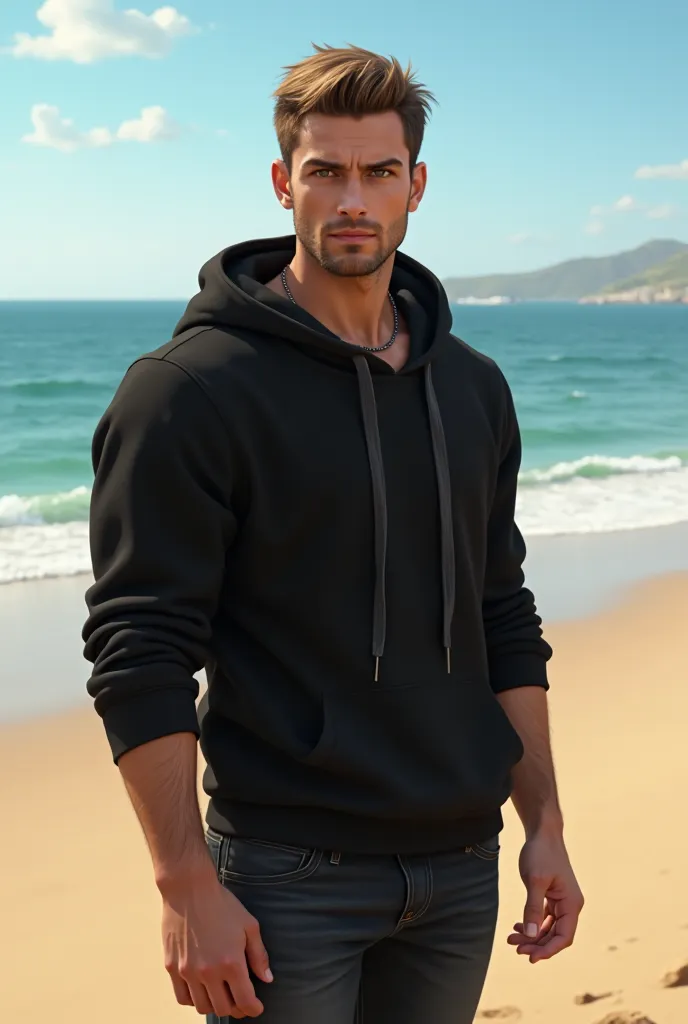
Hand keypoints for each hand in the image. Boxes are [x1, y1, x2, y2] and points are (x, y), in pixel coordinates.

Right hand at [160, 868, 272, 1017]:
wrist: (189, 889)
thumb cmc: (221, 904)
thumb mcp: (249, 925)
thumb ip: (259, 955)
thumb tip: (266, 979)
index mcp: (231, 962)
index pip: (245, 1001)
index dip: (254, 1009)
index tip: (256, 1007)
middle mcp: (209, 972)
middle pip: (224, 1008)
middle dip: (237, 1009)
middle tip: (241, 1001)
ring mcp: (188, 971)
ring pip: (203, 1007)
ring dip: (215, 1005)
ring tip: (222, 995)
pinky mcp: (172, 967)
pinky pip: (182, 997)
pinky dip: (194, 1000)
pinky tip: (202, 990)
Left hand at [507, 831, 583, 962]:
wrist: (542, 833)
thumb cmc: (540, 853)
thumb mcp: (534, 880)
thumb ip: (533, 908)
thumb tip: (529, 934)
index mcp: (572, 904)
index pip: (564, 937)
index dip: (548, 950)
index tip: (530, 957)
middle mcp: (570, 905)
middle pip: (556, 935)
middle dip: (536, 944)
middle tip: (514, 947)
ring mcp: (562, 901)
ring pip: (549, 928)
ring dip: (532, 936)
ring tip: (511, 939)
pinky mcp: (553, 897)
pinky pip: (545, 918)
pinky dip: (532, 924)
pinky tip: (517, 926)